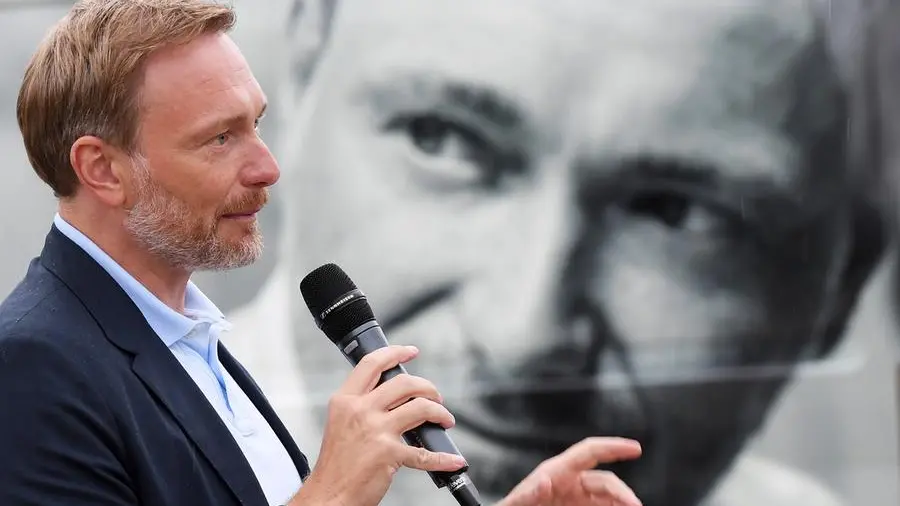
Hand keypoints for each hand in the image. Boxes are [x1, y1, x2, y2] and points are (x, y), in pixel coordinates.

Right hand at [288, 345, 464, 505]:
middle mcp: (360, 411)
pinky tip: (453, 459)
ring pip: (421, 408)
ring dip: (440, 413)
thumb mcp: (340, 422)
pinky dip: (444, 457)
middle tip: (435, 397)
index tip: (411, 351)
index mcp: (345, 400)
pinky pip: (425, 454)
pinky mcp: (389, 454)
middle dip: (428, 387)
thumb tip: (392, 393)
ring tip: (444, 420)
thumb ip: (361, 404)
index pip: (372, 364)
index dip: (395, 353)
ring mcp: (376, 431)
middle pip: (404, 383)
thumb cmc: (336, 464)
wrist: (328, 495)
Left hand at [498, 437, 642, 505]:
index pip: (589, 451)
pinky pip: (601, 505)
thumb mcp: (518, 502)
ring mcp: (576, 495)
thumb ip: (529, 493)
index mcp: (556, 470)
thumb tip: (544, 481)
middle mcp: (570, 481)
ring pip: (607, 495)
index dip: (613, 446)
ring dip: (621, 501)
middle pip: (605, 480)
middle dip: (622, 491)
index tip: (636, 448)